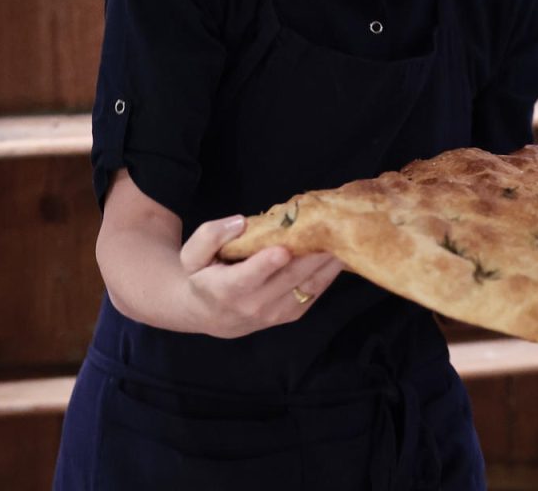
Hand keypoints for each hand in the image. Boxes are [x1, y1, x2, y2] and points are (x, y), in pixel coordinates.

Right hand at [178, 215, 343, 338]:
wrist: (207, 314)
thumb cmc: (201, 276)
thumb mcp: (191, 254)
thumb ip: (211, 235)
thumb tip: (240, 222)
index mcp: (227, 289)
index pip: (249, 278)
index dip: (267, 264)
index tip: (282, 248)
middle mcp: (255, 305)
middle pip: (289, 277)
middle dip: (312, 252)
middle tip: (332, 225)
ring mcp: (277, 312)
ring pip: (309, 284)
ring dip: (329, 260)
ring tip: (346, 234)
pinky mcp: (292, 313)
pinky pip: (316, 291)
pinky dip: (330, 271)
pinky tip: (343, 249)